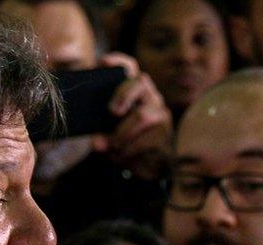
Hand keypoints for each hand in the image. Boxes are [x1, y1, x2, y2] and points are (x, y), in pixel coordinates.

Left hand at [91, 52, 172, 180]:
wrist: (147, 165)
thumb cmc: (124, 141)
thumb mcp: (108, 130)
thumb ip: (100, 129)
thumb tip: (98, 142)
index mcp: (133, 90)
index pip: (130, 67)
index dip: (118, 61)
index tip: (103, 62)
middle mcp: (149, 96)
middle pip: (139, 82)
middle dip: (123, 95)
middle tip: (112, 111)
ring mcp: (160, 113)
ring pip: (141, 115)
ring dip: (121, 133)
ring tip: (109, 146)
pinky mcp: (165, 132)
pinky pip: (147, 138)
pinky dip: (129, 149)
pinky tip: (120, 156)